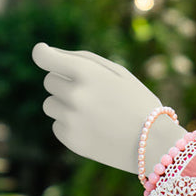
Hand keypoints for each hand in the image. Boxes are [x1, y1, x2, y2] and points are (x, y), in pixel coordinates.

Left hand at [32, 43, 183, 172]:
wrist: (153, 143)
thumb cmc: (137, 101)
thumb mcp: (118, 72)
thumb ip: (83, 59)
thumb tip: (48, 53)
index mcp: (87, 74)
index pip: (45, 58)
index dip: (42, 53)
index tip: (43, 52)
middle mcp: (75, 95)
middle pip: (50, 81)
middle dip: (65, 83)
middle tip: (90, 93)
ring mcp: (71, 119)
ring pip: (50, 104)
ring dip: (65, 104)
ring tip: (93, 112)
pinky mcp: (70, 139)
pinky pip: (57, 125)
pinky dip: (70, 125)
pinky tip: (94, 128)